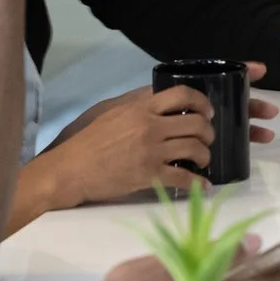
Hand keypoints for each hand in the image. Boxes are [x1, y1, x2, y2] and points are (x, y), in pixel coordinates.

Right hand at [37, 80, 279, 207]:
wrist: (71, 169)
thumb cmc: (89, 141)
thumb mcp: (112, 112)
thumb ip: (138, 103)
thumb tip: (159, 95)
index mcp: (141, 108)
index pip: (182, 95)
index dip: (202, 102)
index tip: (208, 112)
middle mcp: (150, 126)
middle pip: (196, 123)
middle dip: (208, 132)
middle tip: (207, 139)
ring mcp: (151, 150)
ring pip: (195, 149)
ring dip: (205, 156)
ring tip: (203, 161)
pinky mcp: (149, 174)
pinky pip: (184, 177)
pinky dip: (198, 182)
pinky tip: (203, 185)